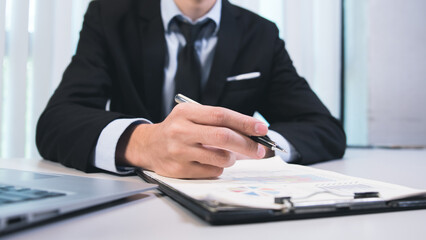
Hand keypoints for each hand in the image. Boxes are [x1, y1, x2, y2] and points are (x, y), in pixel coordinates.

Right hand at [119, 103, 268, 178]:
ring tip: (227, 155)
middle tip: (260, 150)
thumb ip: (218, 122)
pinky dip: (218, 167)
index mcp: (186, 113)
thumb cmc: (177, 129)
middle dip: (247, 144)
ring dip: (232, 158)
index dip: (244, 122)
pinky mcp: (179, 170)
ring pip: (221, 157)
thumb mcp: (192, 116)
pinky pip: (212, 171)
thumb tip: (252, 133)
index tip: (262, 129)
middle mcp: (180, 131)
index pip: (221, 115)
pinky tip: (209, 161)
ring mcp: (179, 151)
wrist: (149, 146)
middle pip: (223, 137)